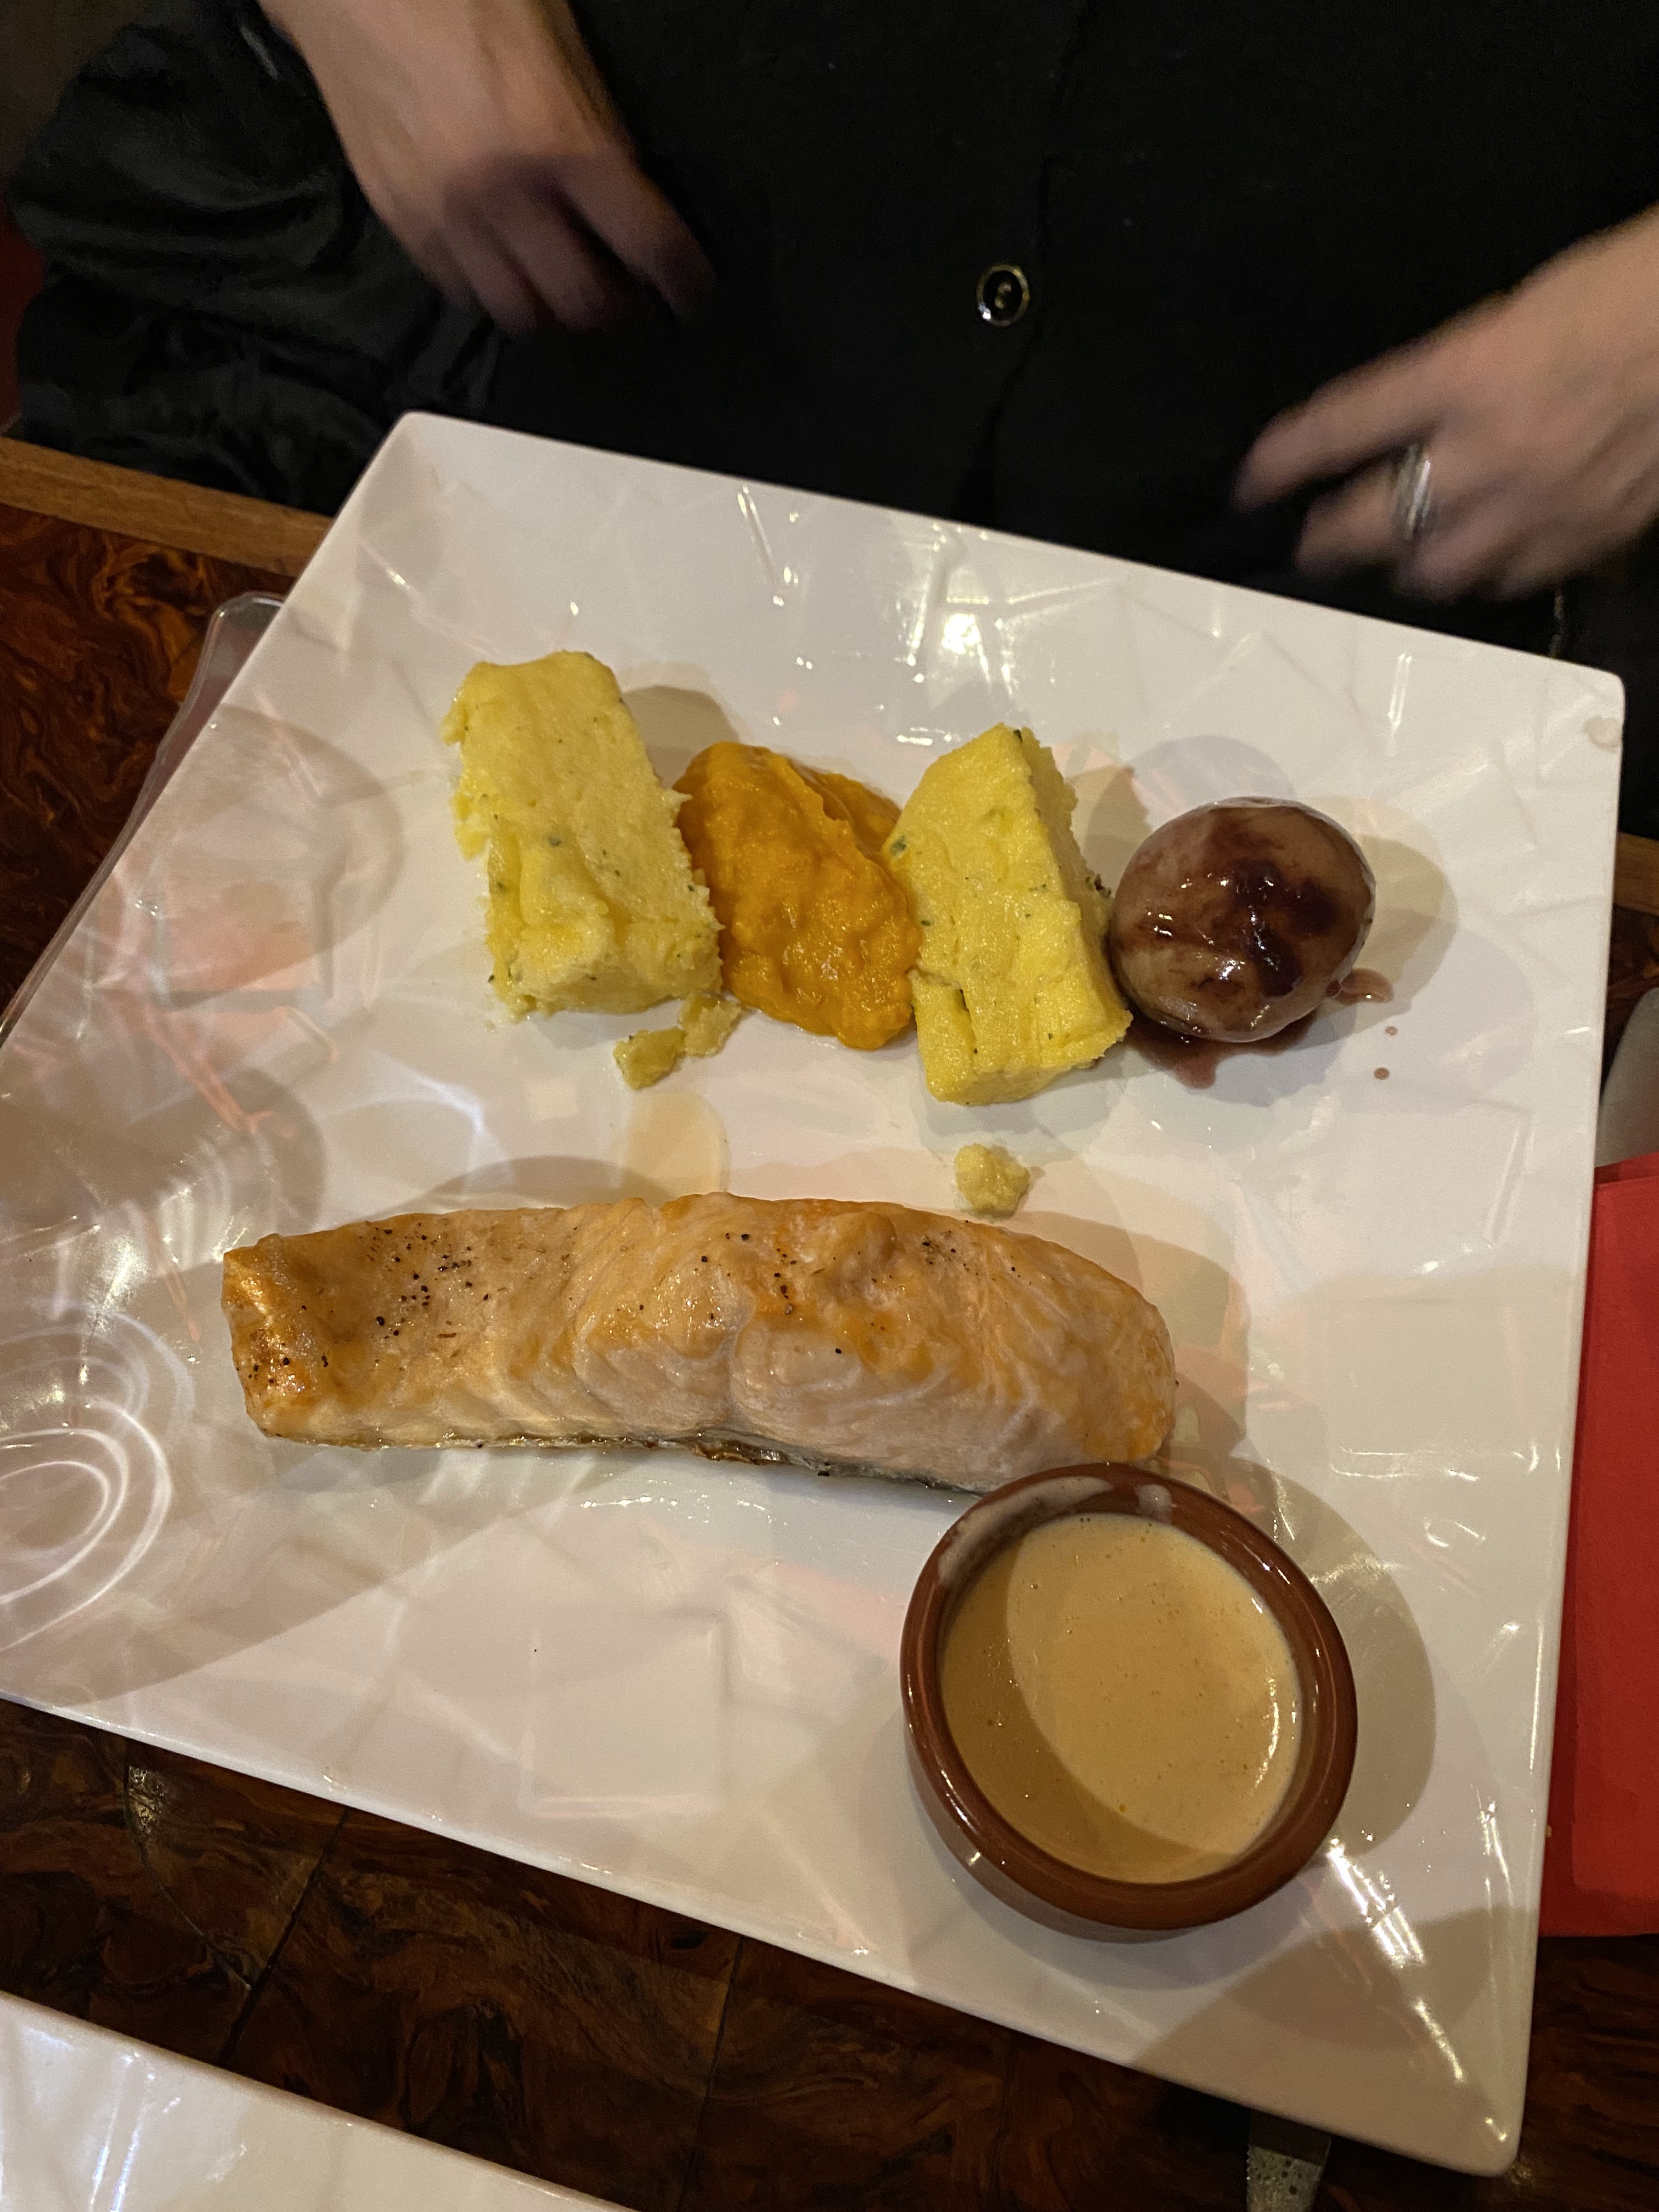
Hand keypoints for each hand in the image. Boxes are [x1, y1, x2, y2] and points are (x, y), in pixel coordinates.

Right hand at [262, 0, 711, 332]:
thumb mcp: (556, 38)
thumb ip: (593, 118)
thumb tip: (625, 184)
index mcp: (562, 138)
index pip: (644, 241)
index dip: (678, 278)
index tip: (691, 294)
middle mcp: (508, 192)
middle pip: (580, 298)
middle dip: (612, 307)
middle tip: (626, 300)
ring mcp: (450, 213)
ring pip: (517, 309)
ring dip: (548, 307)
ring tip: (561, 290)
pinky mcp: (404, 220)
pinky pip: (459, 288)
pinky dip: (489, 287)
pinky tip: (501, 266)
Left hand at [1235, 206, 1658, 599]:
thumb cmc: (1632, 286)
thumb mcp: (1524, 308)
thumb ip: (1459, 370)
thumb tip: (1410, 414)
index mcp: (1467, 373)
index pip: (1341, 427)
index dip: (1285, 461)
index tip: (1252, 483)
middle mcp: (1491, 452)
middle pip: (1375, 524)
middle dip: (1331, 539)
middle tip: (1314, 543)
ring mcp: (1541, 504)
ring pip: (1438, 572)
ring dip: (1409, 567)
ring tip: (1399, 557)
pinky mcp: (1589, 536)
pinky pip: (1513, 579)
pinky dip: (1486, 575)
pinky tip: (1482, 561)